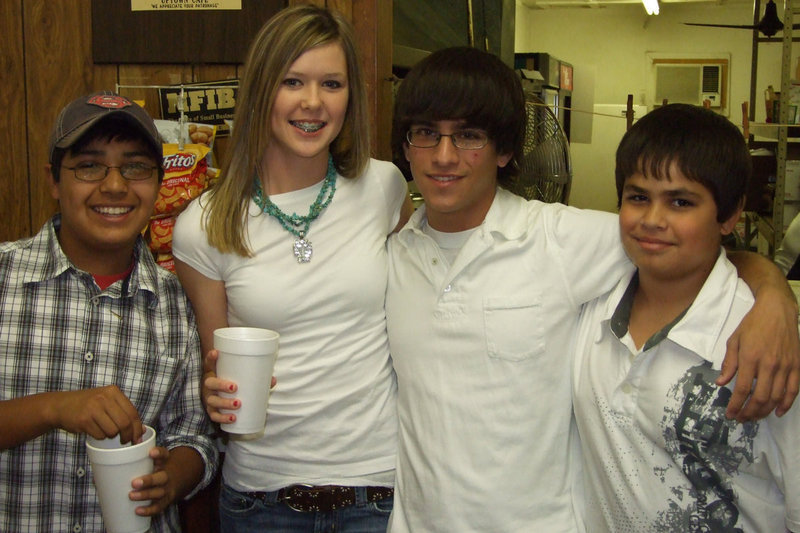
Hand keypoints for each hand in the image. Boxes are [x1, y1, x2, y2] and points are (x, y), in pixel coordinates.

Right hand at [53, 385, 143, 443]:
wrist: (60, 405)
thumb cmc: (88, 405)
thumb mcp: (106, 401)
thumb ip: (123, 411)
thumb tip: (141, 430)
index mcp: (113, 391)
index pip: (132, 412)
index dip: (137, 428)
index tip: (137, 438)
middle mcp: (104, 398)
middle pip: (125, 423)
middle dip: (128, 436)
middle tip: (125, 441)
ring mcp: (93, 408)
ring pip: (113, 431)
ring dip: (111, 436)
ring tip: (105, 431)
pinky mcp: (84, 420)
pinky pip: (100, 435)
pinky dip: (100, 437)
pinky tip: (94, 430)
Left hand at [130, 446, 173, 515]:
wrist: (177, 480)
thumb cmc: (157, 468)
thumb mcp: (154, 460)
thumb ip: (139, 455)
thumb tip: (118, 449)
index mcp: (165, 462)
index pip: (164, 455)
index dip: (159, 453)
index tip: (151, 452)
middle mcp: (167, 475)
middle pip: (161, 478)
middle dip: (148, 480)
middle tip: (134, 482)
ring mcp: (167, 489)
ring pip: (159, 493)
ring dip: (146, 495)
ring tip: (131, 496)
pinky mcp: (166, 501)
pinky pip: (159, 506)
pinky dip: (149, 510)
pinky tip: (138, 510)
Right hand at [202, 349, 276, 424]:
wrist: (222, 396)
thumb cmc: (232, 382)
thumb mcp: (239, 377)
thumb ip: (255, 377)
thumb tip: (272, 380)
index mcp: (213, 372)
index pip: (209, 363)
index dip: (210, 358)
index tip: (216, 353)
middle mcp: (208, 385)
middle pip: (210, 383)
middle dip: (221, 385)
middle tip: (235, 387)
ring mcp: (208, 398)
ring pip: (212, 401)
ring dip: (224, 403)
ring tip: (238, 403)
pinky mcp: (211, 410)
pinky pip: (214, 415)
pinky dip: (223, 418)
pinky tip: (232, 418)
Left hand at [719, 286, 799, 420]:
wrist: (777, 310)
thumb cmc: (753, 324)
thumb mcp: (734, 340)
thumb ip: (729, 363)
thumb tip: (721, 382)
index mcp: (750, 358)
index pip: (742, 389)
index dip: (736, 405)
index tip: (730, 414)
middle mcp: (769, 364)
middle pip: (760, 397)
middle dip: (750, 412)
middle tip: (742, 419)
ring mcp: (785, 366)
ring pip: (776, 397)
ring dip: (765, 411)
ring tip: (755, 417)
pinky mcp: (797, 365)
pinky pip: (793, 390)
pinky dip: (786, 404)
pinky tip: (778, 411)